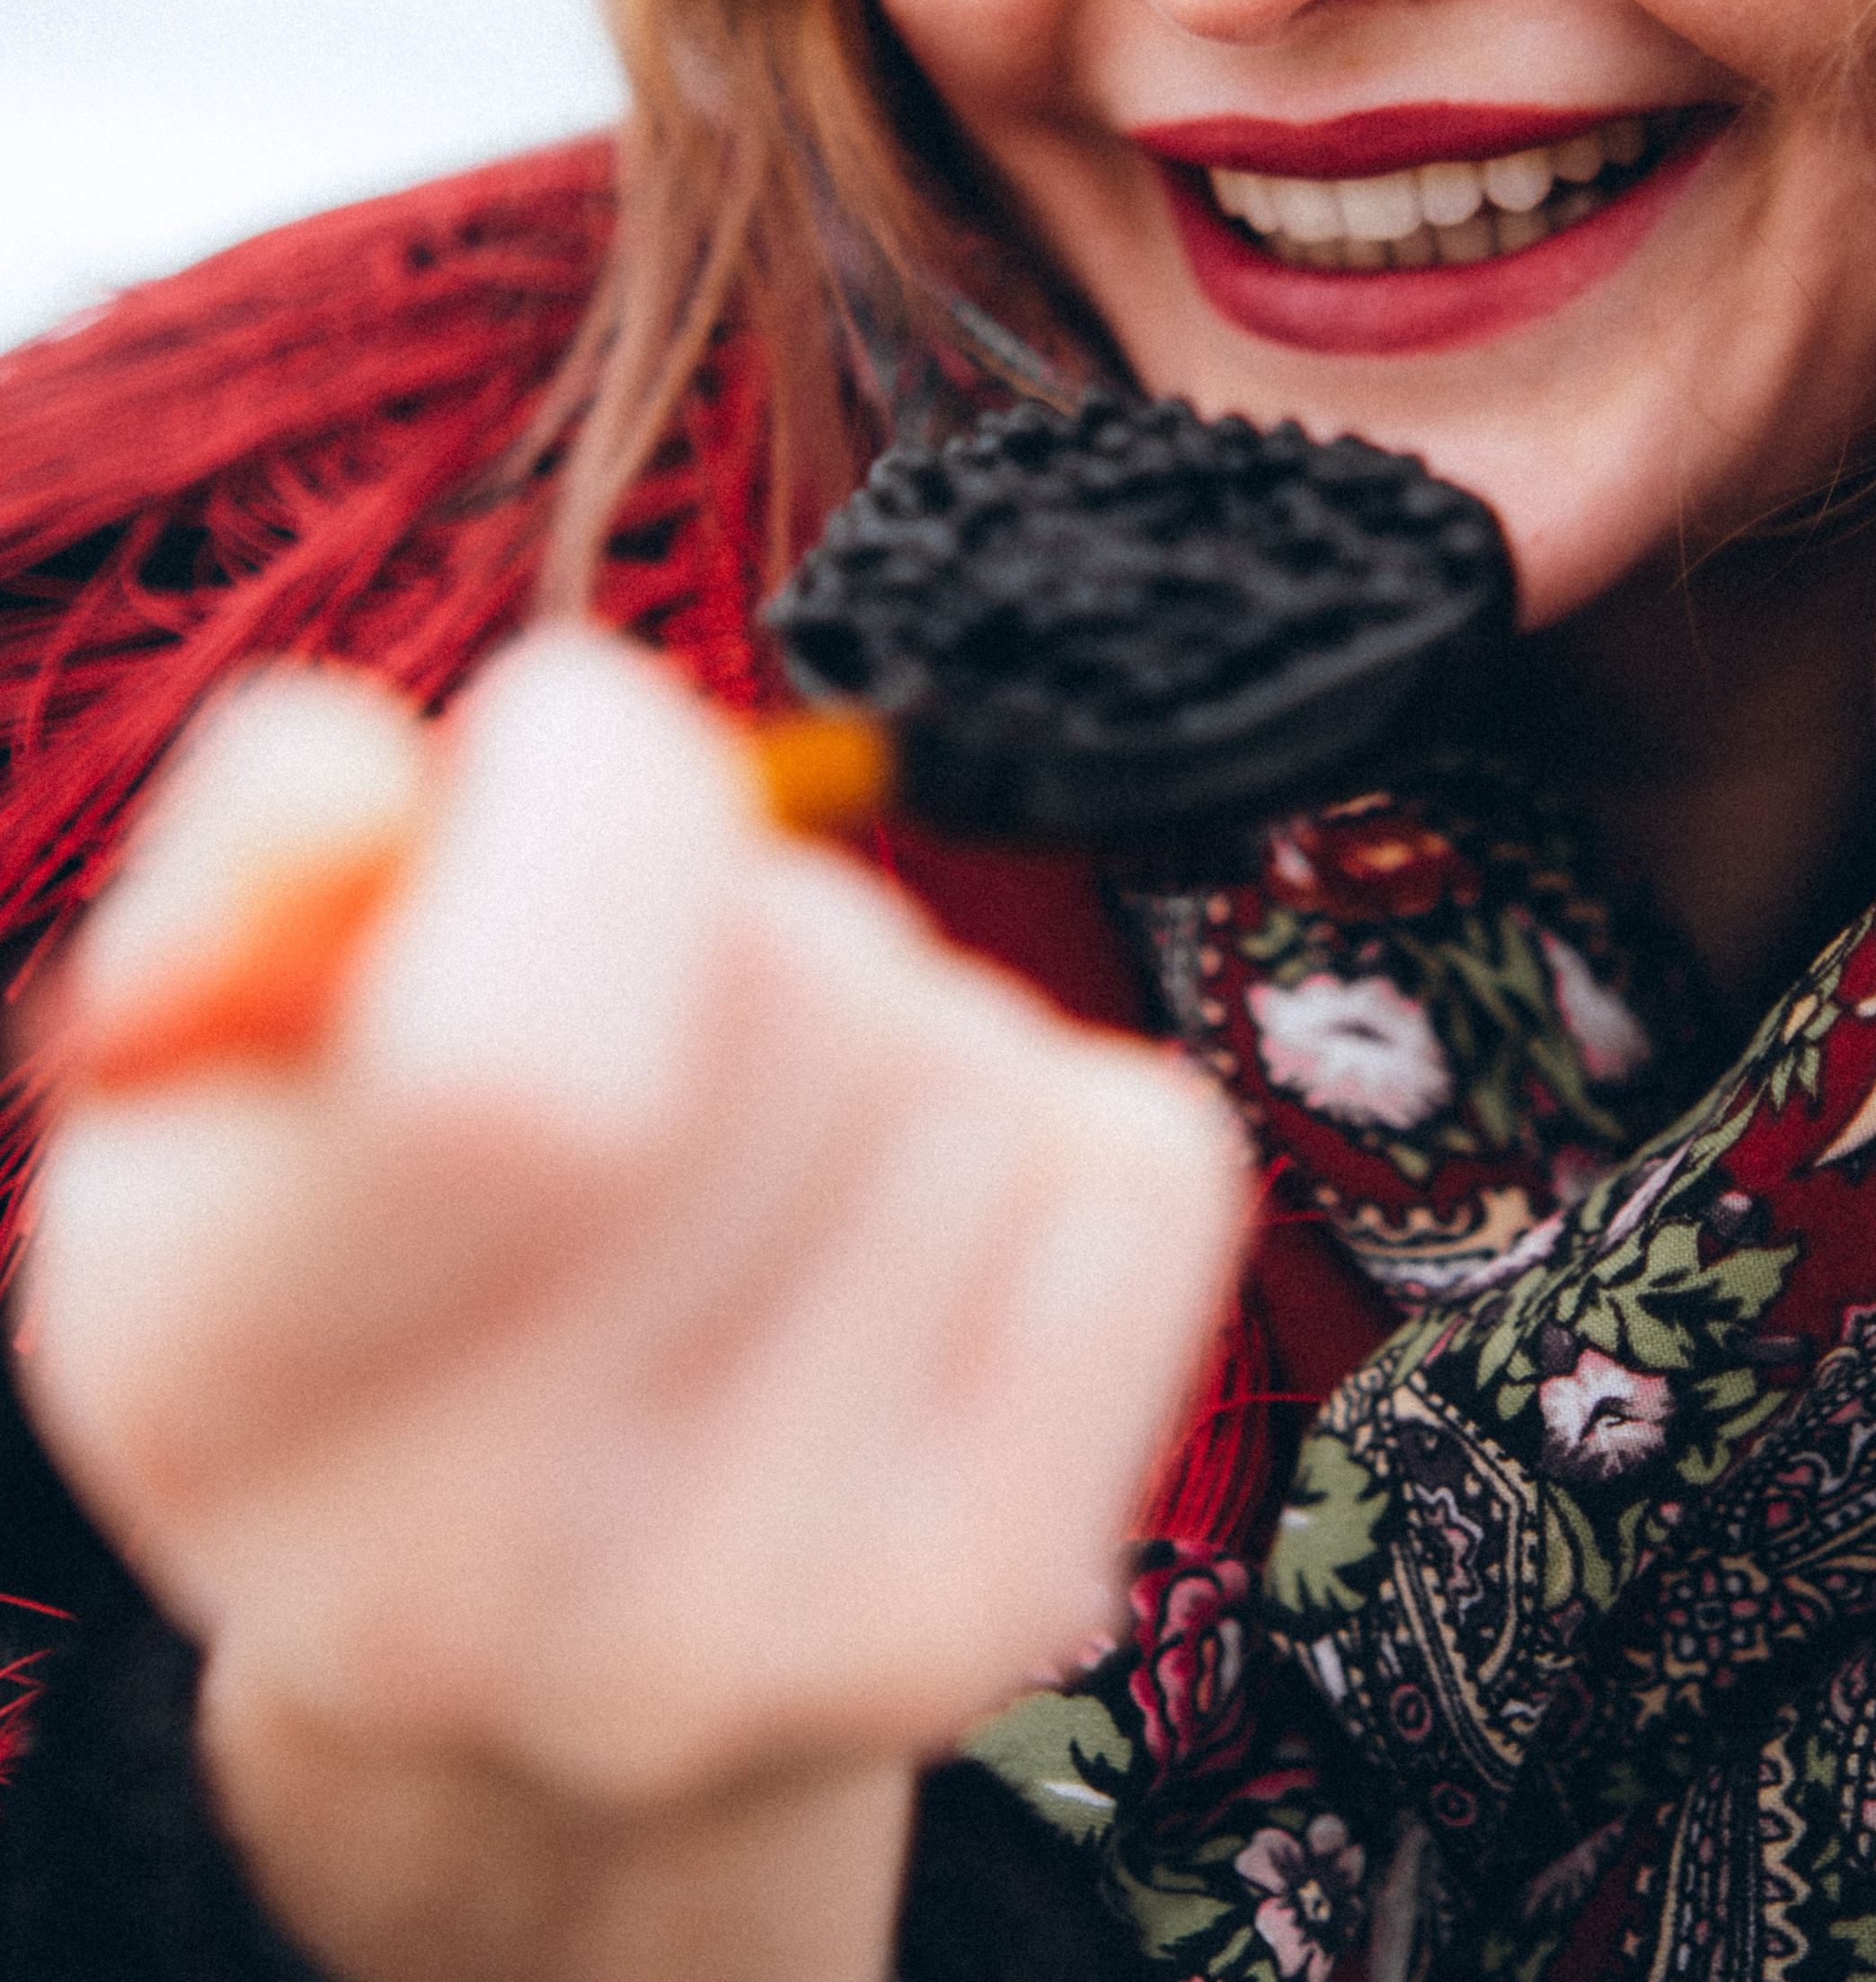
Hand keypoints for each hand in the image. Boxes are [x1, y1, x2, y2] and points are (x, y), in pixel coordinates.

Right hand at [18, 631, 1246, 1973]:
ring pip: (970, 1061)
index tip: (564, 744)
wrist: (522, 1658)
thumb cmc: (370, 1251)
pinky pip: (1152, 1162)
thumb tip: (355, 787)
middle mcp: (453, 1574)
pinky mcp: (994, 1612)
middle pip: (802, 987)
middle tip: (660, 1013)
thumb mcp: (215, 1051)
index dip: (597, 806)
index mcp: (197, 1381)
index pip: (504, 1084)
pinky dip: (1062, 1125)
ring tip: (763, 1156)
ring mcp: (751, 1630)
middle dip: (747, 904)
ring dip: (892, 1024)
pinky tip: (906, 1237)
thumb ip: (257, 855)